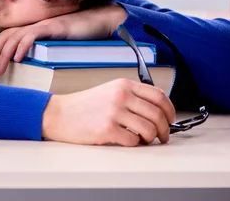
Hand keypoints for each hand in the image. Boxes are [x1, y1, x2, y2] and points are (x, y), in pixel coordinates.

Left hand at [0, 3, 126, 74]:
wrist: (99, 21)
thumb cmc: (79, 35)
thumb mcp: (55, 45)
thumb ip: (42, 50)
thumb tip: (29, 65)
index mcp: (33, 29)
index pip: (7, 36)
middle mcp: (35, 25)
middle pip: (6, 36)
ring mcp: (43, 25)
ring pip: (16, 38)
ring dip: (4, 54)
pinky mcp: (53, 27)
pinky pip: (33, 35)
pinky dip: (23, 46)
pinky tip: (18, 59)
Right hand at [42, 78, 175, 145]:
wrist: (58, 114)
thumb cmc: (82, 106)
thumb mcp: (108, 91)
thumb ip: (131, 97)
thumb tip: (157, 112)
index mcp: (123, 85)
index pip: (159, 96)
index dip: (170, 110)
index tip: (170, 119)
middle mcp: (120, 96)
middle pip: (157, 114)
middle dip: (165, 129)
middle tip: (163, 136)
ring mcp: (114, 112)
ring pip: (148, 129)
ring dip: (151, 138)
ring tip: (144, 140)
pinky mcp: (107, 129)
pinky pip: (133, 141)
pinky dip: (134, 144)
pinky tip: (127, 140)